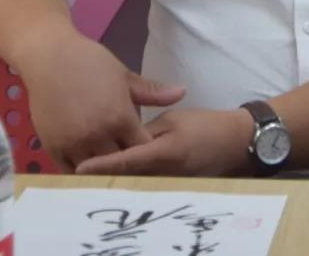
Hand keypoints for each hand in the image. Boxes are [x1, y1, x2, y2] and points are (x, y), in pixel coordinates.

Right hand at [10, 24, 185, 172]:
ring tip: (114, 175)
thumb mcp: (124, 75)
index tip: (152, 157)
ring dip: (105, 175)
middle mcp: (98, 135)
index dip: (148, 155)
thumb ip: (152, 92)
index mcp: (120, 118)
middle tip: (136, 171)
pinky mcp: (53, 148)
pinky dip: (82, 175)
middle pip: (121, 166)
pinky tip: (90, 172)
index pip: (142, 150)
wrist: (50, 57)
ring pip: (95, 174)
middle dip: (129, 169)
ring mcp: (74, 144)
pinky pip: (70, 173)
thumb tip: (183, 93)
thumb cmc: (90, 62)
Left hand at [75, 107, 255, 177]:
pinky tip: (113, 178)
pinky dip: (129, 182)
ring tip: (85, 176)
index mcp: (163, 152)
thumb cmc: (205, 126)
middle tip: (73, 172)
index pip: (127, 160)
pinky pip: (145, 185)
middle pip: (126, 178)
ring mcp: (168, 184)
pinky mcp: (171, 188)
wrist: (235, 144)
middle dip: (102, 177)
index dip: (102, 165)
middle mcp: (163, 173)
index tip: (80, 168)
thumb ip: (147, 130)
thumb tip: (123, 139)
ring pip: (134, 184)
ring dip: (113, 181)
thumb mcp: (174, 120)